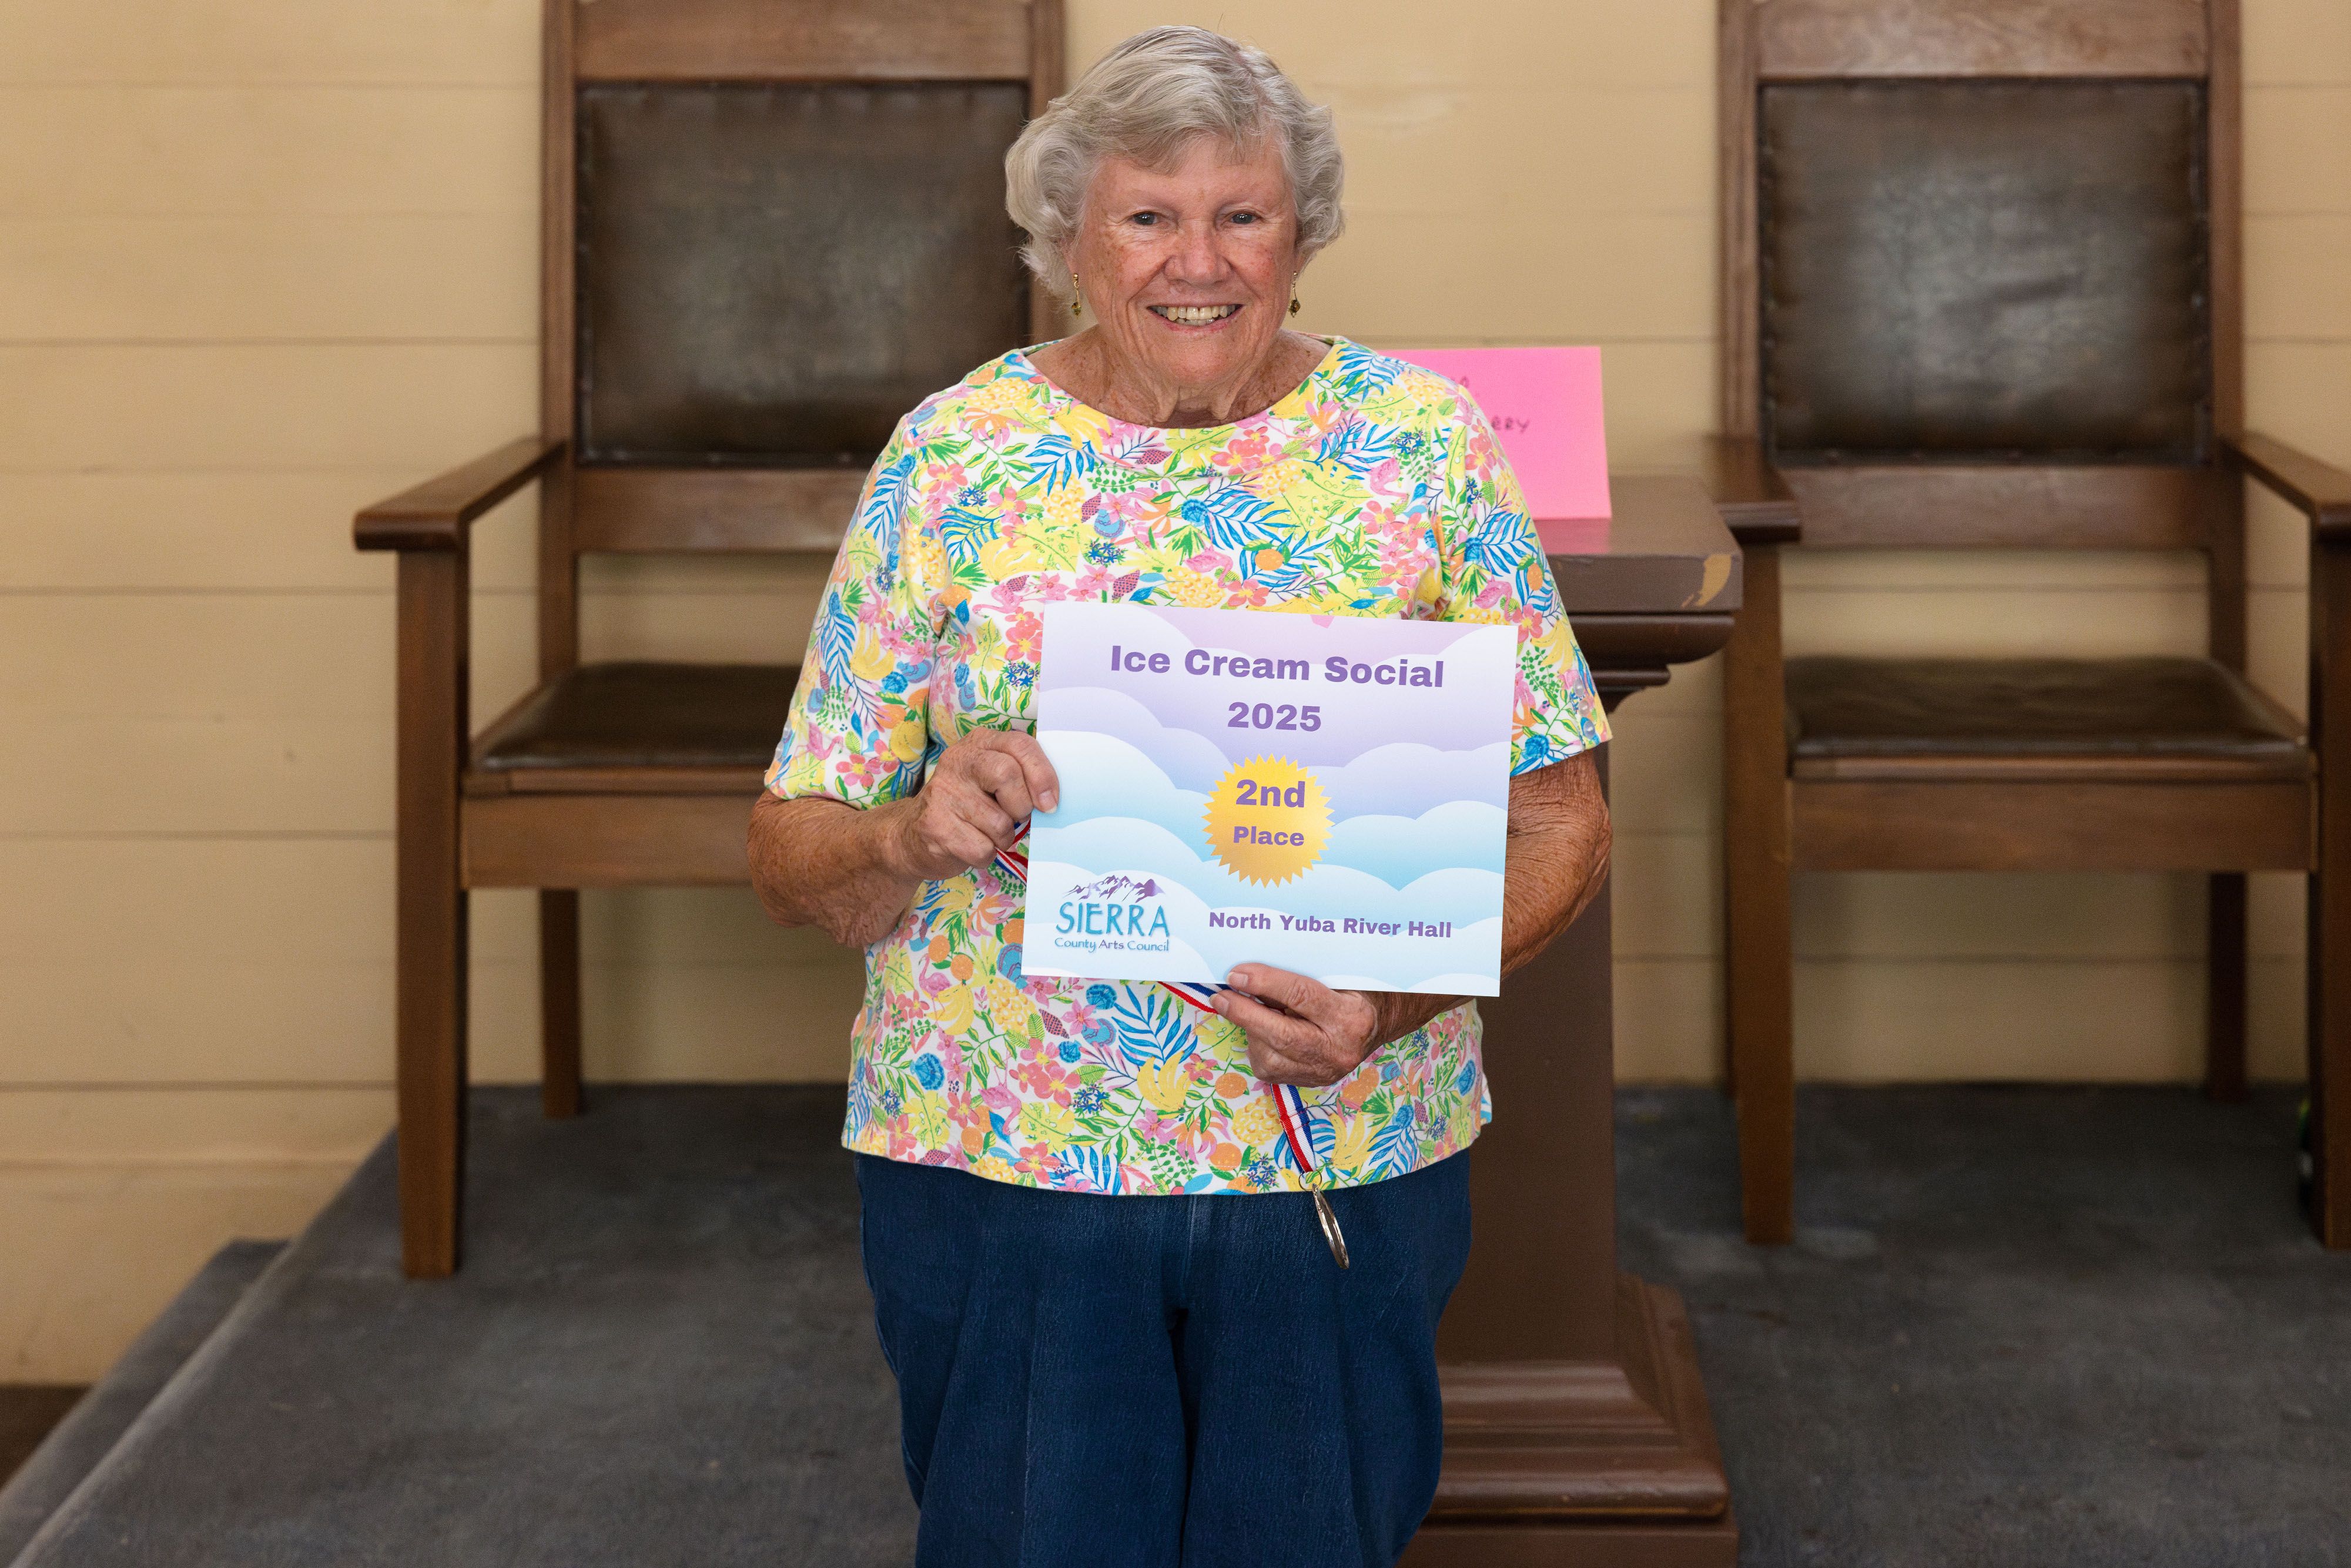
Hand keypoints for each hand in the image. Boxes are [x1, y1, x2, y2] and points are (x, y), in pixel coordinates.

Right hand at [889, 730, 1059, 881]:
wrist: (912, 835)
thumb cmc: (967, 807)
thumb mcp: (991, 779)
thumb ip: (1021, 775)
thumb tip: (1052, 798)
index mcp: (978, 744)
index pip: (1019, 744)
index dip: (1042, 774)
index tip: (1050, 802)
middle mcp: (957, 761)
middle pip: (1007, 774)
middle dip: (1021, 805)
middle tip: (1017, 816)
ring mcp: (942, 793)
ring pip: (999, 822)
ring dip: (1003, 836)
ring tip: (987, 832)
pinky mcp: (935, 826)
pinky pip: (982, 849)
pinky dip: (985, 855)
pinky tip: (970, 844)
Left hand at [1212, 964, 1385, 1086]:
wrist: (1374, 1025)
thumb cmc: (1351, 992)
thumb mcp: (1333, 978)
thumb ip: (1295, 979)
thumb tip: (1248, 975)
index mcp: (1350, 1017)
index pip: (1302, 996)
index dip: (1265, 983)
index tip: (1237, 974)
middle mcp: (1339, 1050)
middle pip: (1282, 1035)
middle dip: (1245, 1013)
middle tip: (1220, 997)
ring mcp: (1324, 1072)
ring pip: (1270, 1057)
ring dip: (1251, 1031)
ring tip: (1247, 1010)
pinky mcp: (1310, 1083)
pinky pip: (1270, 1068)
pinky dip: (1258, 1047)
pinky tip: (1261, 1032)